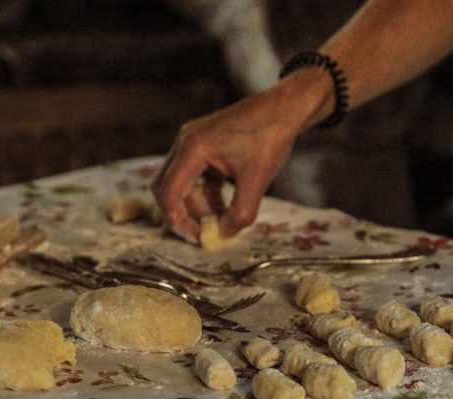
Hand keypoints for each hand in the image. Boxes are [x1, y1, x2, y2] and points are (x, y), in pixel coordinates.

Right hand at [152, 84, 312, 241]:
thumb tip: (224, 235)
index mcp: (193, 148)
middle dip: (184, 214)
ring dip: (199, 204)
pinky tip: (227, 203)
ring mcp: (193, 142)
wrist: (285, 108)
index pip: (167, 193)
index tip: (198, 237)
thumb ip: (240, 213)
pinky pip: (195, 175)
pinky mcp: (204, 145)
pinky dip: (207, 192)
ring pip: (182, 183)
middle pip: (167, 188)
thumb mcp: (257, 181)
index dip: (178, 220)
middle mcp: (186, 142)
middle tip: (205, 232)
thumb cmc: (270, 138)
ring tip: (225, 218)